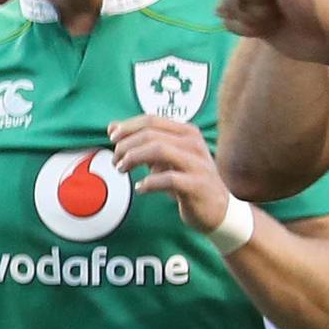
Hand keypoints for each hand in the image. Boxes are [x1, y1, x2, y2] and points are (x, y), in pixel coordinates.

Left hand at [109, 115, 232, 232]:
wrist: (216, 207)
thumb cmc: (186, 178)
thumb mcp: (163, 156)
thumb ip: (141, 141)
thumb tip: (112, 127)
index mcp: (186, 132)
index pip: (151, 120)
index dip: (127, 128)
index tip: (112, 139)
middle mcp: (194, 144)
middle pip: (151, 135)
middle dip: (126, 146)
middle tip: (115, 161)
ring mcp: (198, 164)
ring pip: (160, 150)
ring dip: (134, 158)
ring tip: (122, 170)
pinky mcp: (198, 185)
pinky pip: (169, 179)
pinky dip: (149, 182)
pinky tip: (141, 188)